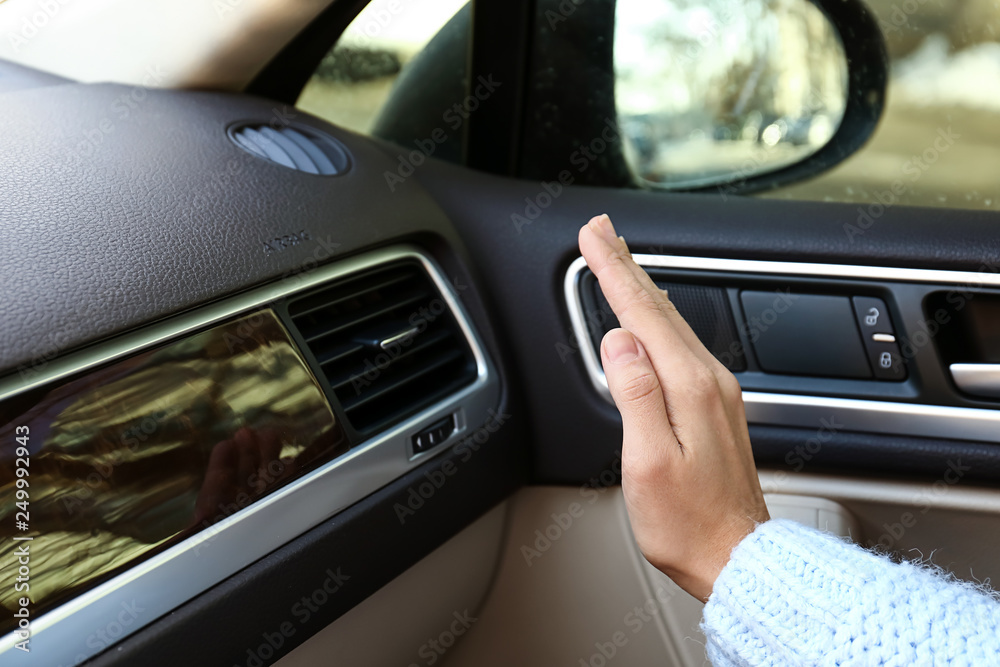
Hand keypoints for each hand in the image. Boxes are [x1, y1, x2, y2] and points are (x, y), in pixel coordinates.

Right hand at [578, 214, 768, 601]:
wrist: (737, 557)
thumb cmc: (688, 522)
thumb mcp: (649, 462)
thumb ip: (635, 394)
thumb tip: (618, 341)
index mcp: (690, 387)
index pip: (642, 313)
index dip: (612, 271)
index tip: (592, 239)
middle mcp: (709, 381)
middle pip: (659, 307)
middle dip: (627, 265)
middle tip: (600, 231)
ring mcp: (715, 393)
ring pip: (671, 322)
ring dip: (642, 286)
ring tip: (620, 261)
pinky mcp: (714, 407)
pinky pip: (680, 344)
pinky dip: (658, 318)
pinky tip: (651, 317)